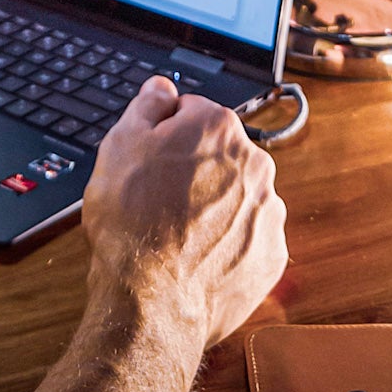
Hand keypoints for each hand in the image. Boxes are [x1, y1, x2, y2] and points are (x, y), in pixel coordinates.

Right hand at [83, 76, 287, 351]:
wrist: (151, 303)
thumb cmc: (132, 223)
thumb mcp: (120, 146)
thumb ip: (147, 106)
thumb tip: (162, 88)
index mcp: (219, 128)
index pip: (192, 114)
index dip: (163, 137)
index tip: (149, 162)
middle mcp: (255, 164)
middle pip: (218, 156)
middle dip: (193, 171)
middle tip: (158, 201)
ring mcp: (269, 212)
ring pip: (236, 198)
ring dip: (213, 209)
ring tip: (177, 236)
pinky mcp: (271, 257)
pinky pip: (248, 240)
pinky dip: (228, 246)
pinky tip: (197, 259)